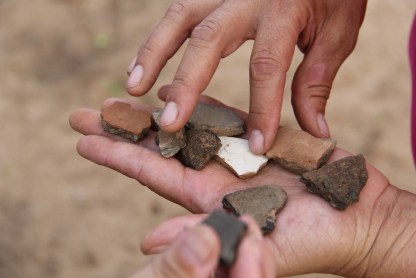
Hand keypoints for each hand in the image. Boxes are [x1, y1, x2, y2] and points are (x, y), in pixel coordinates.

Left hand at [69, 97, 402, 275]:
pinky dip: (205, 103)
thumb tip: (148, 242)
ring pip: (190, 126)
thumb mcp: (258, 247)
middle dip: (127, 128)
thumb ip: (204, 240)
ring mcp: (239, 154)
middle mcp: (217, 175)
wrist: (359, 223)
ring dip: (160, 110)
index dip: (117, 155)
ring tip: (131, 95)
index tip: (85, 140)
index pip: (152, 173)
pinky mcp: (263, 138)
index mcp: (208, 200)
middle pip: (162, 146)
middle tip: (92, 108)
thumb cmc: (313, 242)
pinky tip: (182, 91)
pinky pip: (228, 116)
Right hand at [126, 0, 366, 153]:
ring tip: (133, 88)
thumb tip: (314, 132)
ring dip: (153, 53)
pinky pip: (178, 12)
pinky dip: (157, 39)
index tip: (257, 146)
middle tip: (169, 123)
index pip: (266, 66)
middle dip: (187, 84)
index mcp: (283, 9)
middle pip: (208, 40)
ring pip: (180, 18)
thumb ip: (317, 81)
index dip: (262, 109)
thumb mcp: (337, 33)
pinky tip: (141, 64)